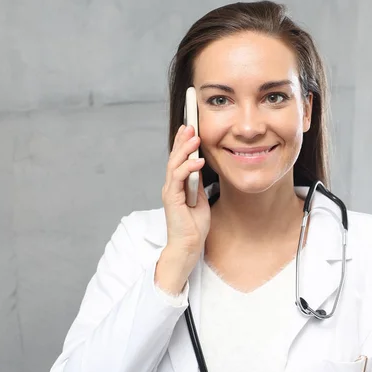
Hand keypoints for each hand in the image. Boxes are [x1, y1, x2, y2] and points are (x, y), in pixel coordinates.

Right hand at [156, 125, 210, 293]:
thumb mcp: (201, 199)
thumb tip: (202, 167)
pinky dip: (188, 168)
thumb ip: (198, 183)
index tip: (191, 128)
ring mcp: (170, 191)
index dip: (184, 143)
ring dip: (185, 149)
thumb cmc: (194, 226)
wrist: (188, 247)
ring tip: (195, 137)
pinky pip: (178, 179)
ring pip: (174, 164)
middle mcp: (171, 186)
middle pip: (175, 157)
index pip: (179, 159)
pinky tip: (199, 160)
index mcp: (178, 185)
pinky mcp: (172, 199)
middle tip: (190, 124)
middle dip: (182, 140)